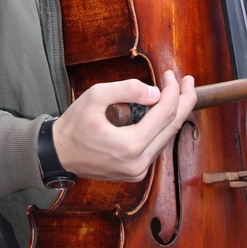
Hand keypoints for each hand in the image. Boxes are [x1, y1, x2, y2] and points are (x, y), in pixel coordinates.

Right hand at [52, 70, 196, 181]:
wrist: (58, 154)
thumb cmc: (74, 124)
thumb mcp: (95, 96)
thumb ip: (127, 89)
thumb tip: (155, 92)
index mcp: (130, 145)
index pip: (165, 113)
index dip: (173, 90)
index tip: (169, 74)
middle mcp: (139, 163)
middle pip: (173, 127)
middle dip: (183, 101)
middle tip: (188, 81)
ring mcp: (138, 171)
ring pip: (167, 137)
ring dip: (174, 113)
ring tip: (177, 92)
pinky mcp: (136, 172)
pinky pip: (156, 146)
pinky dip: (163, 127)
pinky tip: (163, 112)